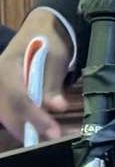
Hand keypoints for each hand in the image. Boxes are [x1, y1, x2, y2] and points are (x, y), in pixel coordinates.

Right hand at [0, 11, 71, 142]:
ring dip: (26, 129)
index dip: (35, 117)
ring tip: (48, 137)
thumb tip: (57, 107)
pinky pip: (9, 112)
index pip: (18, 98)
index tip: (53, 132)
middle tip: (52, 138)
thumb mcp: (55, 57)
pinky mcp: (3, 95)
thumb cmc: (48, 41)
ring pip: (7, 116)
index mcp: (6, 67)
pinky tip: (37, 131)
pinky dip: (23, 123)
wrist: (40, 29)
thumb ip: (53, 83)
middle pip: (9, 111)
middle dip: (29, 128)